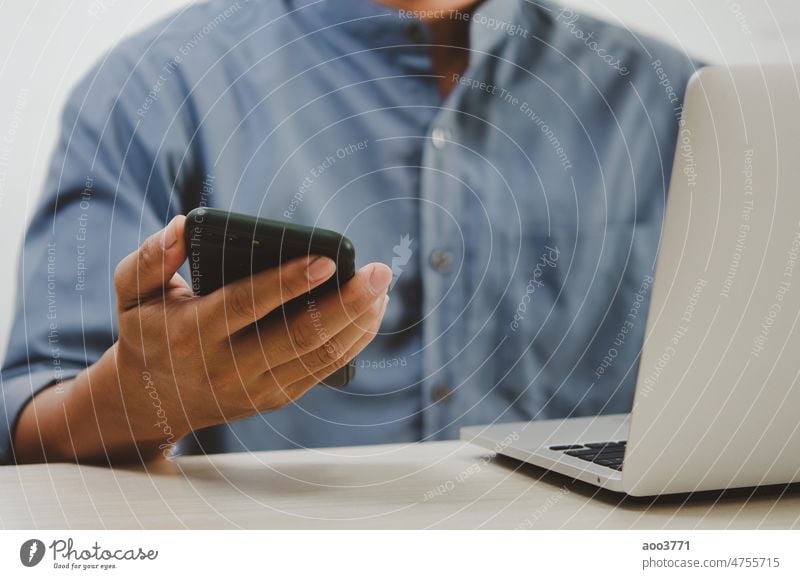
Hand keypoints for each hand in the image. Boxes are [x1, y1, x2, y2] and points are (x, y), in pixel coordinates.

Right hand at [14, 215, 390, 462]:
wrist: (152, 401)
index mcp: (194, 333)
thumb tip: (184, 226)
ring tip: (381, 290)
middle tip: (380, 273)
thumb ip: (150, 258)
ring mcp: (256, 388)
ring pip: (318, 357)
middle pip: (298, 337)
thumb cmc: (149, 332)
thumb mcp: (131, 294)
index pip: (246, 305)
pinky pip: (321, 371)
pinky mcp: (275, 398)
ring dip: (357, 323)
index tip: (327, 260)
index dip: (288, 283)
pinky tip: (369, 315)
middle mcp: (228, 367)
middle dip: (346, 304)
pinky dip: (351, 343)